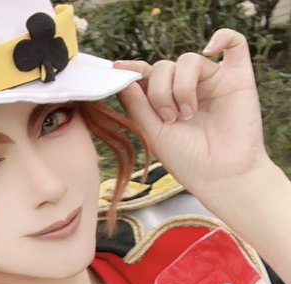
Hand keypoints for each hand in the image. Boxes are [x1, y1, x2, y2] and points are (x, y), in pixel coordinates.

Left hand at [114, 29, 269, 194]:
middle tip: (168, 119)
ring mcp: (211, 82)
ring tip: (187, 113)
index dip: (131, 70)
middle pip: (162, 67)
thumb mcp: (151, 131)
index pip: (145, 76)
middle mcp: (185, 88)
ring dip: (181, 86)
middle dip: (159, 91)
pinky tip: (211, 50)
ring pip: (187, 60)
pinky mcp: (237, 79)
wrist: (220, 175)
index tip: (117, 70)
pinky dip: (223, 37)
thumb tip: (120, 75)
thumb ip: (136, 103)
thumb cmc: (186, 159)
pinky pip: (235, 44)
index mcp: (162, 100)